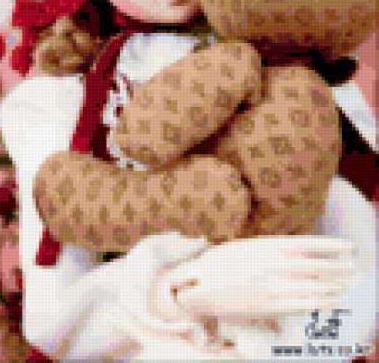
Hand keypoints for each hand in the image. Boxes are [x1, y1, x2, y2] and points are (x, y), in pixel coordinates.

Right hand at [160, 236, 357, 319]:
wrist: (196, 290)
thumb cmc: (218, 264)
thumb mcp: (243, 247)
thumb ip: (270, 248)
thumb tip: (295, 250)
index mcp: (265, 247)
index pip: (306, 244)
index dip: (330, 246)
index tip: (348, 247)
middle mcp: (271, 266)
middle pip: (314, 266)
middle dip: (338, 267)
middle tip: (355, 266)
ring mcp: (271, 287)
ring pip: (311, 285)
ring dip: (334, 284)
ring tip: (349, 281)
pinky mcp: (269, 307)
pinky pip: (302, 304)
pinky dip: (320, 301)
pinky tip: (332, 299)